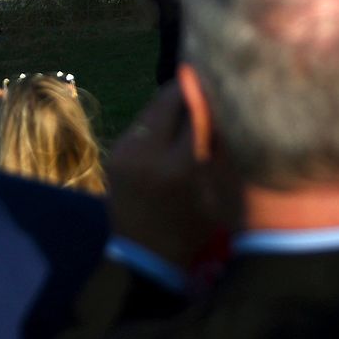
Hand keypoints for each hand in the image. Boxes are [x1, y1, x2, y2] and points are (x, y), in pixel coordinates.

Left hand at [102, 84, 225, 273]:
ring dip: (171, 105)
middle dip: (188, 89)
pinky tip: (170, 128)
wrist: (145, 259)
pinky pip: (140, 126)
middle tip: (206, 81)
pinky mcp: (114, 155)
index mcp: (180, 167)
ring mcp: (125, 152)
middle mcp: (148, 154)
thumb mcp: (216, 193)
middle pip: (168, 100)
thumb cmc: (193, 230)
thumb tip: (224, 107)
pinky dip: (157, 122)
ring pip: (152, 109)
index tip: (222, 79)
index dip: (210, 92)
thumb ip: (219, 150)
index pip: (196, 110)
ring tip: (191, 103)